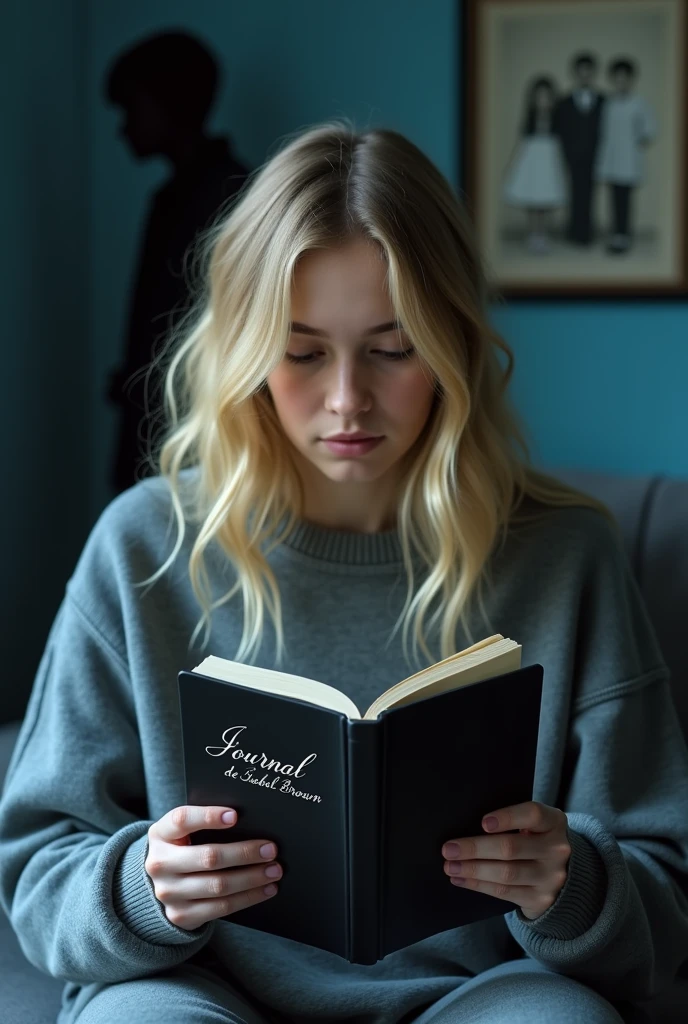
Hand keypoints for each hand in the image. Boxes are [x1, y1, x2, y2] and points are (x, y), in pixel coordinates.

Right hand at [146, 805, 280, 929]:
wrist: (158, 884)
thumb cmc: (182, 848)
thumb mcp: (182, 832)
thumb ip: (205, 825)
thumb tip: (251, 822)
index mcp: (161, 834)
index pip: (182, 820)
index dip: (208, 816)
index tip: (235, 815)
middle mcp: (160, 864)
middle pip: (208, 857)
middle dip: (244, 853)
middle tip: (271, 849)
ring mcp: (169, 893)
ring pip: (218, 885)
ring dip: (252, 878)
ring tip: (274, 870)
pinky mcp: (181, 915)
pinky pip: (221, 907)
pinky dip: (248, 897)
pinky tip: (265, 889)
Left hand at [441, 800, 570, 919]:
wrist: (565, 875)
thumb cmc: (536, 839)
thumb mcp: (535, 825)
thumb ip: (513, 821)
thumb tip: (467, 823)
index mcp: (554, 822)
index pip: (533, 815)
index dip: (508, 818)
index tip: (482, 822)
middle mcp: (557, 850)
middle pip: (512, 848)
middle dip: (476, 848)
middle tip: (449, 849)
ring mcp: (550, 877)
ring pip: (506, 873)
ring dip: (473, 870)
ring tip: (450, 866)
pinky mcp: (540, 899)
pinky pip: (504, 893)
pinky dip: (478, 885)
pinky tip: (461, 879)